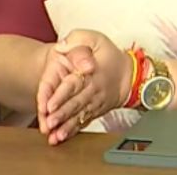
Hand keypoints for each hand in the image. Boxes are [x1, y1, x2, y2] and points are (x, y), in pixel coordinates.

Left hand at [42, 29, 133, 143]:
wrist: (129, 74)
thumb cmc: (108, 54)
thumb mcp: (94, 38)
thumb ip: (76, 40)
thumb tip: (63, 46)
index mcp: (89, 72)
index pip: (73, 84)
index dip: (61, 95)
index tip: (49, 105)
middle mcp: (92, 90)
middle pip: (74, 103)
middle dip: (60, 115)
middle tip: (48, 124)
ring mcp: (94, 103)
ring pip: (78, 116)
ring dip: (65, 127)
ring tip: (53, 136)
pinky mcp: (94, 111)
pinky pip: (83, 122)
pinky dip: (72, 131)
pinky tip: (61, 138)